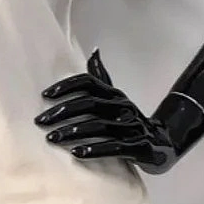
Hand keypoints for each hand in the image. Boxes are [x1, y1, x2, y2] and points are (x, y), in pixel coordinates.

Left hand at [33, 47, 176, 173]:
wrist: (163, 143)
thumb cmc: (129, 120)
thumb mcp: (116, 98)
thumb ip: (101, 78)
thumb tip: (93, 51)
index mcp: (115, 93)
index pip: (88, 82)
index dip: (66, 86)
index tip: (45, 95)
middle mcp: (123, 106)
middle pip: (89, 104)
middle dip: (62, 112)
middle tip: (40, 121)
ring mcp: (133, 126)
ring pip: (98, 126)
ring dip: (72, 132)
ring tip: (51, 138)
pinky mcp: (140, 146)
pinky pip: (114, 148)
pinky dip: (94, 150)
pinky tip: (76, 153)